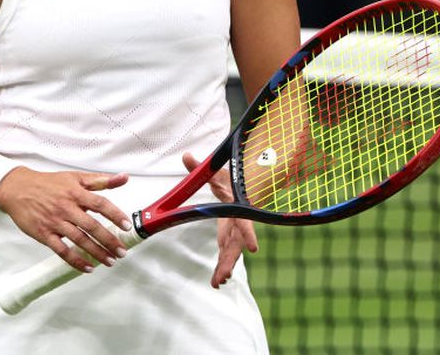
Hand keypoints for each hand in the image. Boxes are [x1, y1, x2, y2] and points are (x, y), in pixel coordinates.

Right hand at [0, 167, 131, 271]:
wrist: (17, 189)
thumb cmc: (48, 183)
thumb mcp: (75, 177)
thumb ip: (101, 180)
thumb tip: (124, 177)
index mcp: (75, 192)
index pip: (100, 204)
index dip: (115, 215)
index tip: (127, 225)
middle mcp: (66, 207)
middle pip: (92, 226)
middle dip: (109, 240)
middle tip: (122, 252)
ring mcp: (54, 222)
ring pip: (79, 240)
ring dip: (96, 253)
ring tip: (110, 261)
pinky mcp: (43, 234)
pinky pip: (61, 250)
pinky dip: (75, 260)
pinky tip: (88, 267)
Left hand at [182, 151, 257, 287]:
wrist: (241, 186)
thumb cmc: (230, 178)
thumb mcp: (217, 172)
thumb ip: (202, 167)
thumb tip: (186, 156)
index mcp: (239, 207)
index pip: (245, 221)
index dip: (249, 234)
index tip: (253, 248)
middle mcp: (239, 222)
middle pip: (236, 244)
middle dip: (230, 260)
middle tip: (224, 276)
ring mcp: (234, 231)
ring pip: (231, 252)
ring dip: (225, 267)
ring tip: (218, 282)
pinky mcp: (228, 236)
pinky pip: (226, 253)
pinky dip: (222, 266)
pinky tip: (217, 281)